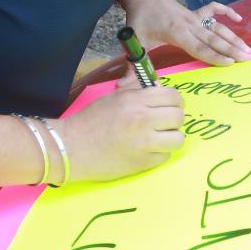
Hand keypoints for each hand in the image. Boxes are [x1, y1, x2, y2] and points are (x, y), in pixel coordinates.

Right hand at [61, 77, 185, 181]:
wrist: (72, 148)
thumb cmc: (91, 120)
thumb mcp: (115, 97)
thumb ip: (139, 90)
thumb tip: (159, 86)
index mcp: (135, 100)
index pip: (173, 96)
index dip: (174, 101)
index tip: (168, 107)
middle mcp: (143, 119)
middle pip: (178, 117)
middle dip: (173, 119)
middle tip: (163, 123)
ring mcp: (144, 143)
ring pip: (178, 139)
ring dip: (170, 138)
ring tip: (159, 138)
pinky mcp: (143, 163)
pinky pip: (166, 156)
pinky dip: (160, 153)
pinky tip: (147, 150)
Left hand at [126, 0, 249, 65]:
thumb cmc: (139, 19)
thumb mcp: (136, 42)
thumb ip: (133, 66)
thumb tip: (123, 88)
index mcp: (177, 32)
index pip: (199, 47)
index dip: (215, 56)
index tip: (230, 63)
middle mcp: (189, 24)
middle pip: (214, 38)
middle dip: (231, 49)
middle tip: (247, 58)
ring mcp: (194, 17)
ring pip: (217, 27)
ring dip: (232, 37)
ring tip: (247, 48)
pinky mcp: (194, 12)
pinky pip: (214, 9)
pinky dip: (227, 12)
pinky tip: (238, 19)